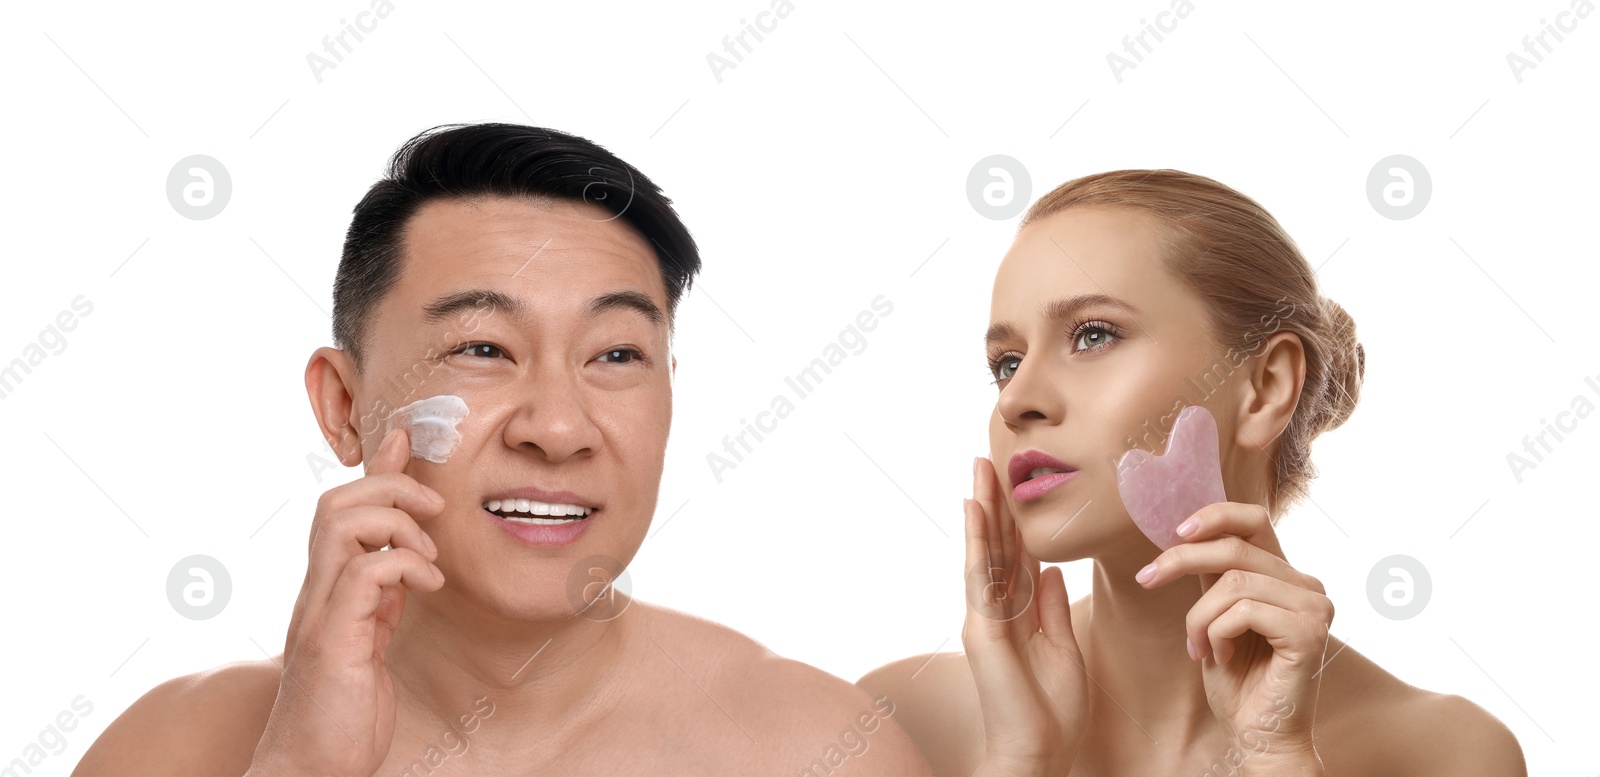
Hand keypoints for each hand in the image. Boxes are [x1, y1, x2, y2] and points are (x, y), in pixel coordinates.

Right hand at [248, 427, 447, 776]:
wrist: (313, 769)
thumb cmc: (344, 711)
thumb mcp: (374, 636)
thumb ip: (385, 593)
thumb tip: (408, 556)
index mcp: (328, 589)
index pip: (341, 509)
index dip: (376, 470)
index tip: (407, 439)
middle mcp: (316, 593)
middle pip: (335, 501)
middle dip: (389, 486)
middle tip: (434, 510)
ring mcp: (319, 613)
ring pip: (342, 524)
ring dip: (398, 523)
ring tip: (432, 557)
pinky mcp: (332, 640)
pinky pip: (366, 573)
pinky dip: (405, 565)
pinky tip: (431, 586)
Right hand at [962, 457, 1088, 776]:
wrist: (1039, 751)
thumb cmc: (1052, 709)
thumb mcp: (1063, 646)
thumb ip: (1052, 607)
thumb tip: (1052, 570)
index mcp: (1018, 614)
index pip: (1016, 557)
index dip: (1015, 522)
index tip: (1014, 486)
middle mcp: (996, 610)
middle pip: (996, 547)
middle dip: (994, 504)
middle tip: (988, 461)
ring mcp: (985, 617)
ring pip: (984, 553)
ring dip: (982, 510)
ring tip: (979, 471)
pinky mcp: (982, 628)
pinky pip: (980, 576)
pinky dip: (978, 541)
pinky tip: (977, 510)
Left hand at [1137, 501, 1331, 770]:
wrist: (1259, 736)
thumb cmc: (1238, 682)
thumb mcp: (1215, 615)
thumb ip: (1213, 576)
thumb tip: (1183, 532)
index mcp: (1287, 576)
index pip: (1255, 519)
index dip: (1214, 515)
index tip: (1174, 532)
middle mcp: (1308, 585)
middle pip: (1235, 548)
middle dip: (1181, 561)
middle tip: (1146, 579)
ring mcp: (1315, 607)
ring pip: (1234, 583)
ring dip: (1199, 616)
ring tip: (1196, 646)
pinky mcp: (1310, 632)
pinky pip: (1243, 611)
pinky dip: (1217, 633)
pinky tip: (1220, 657)